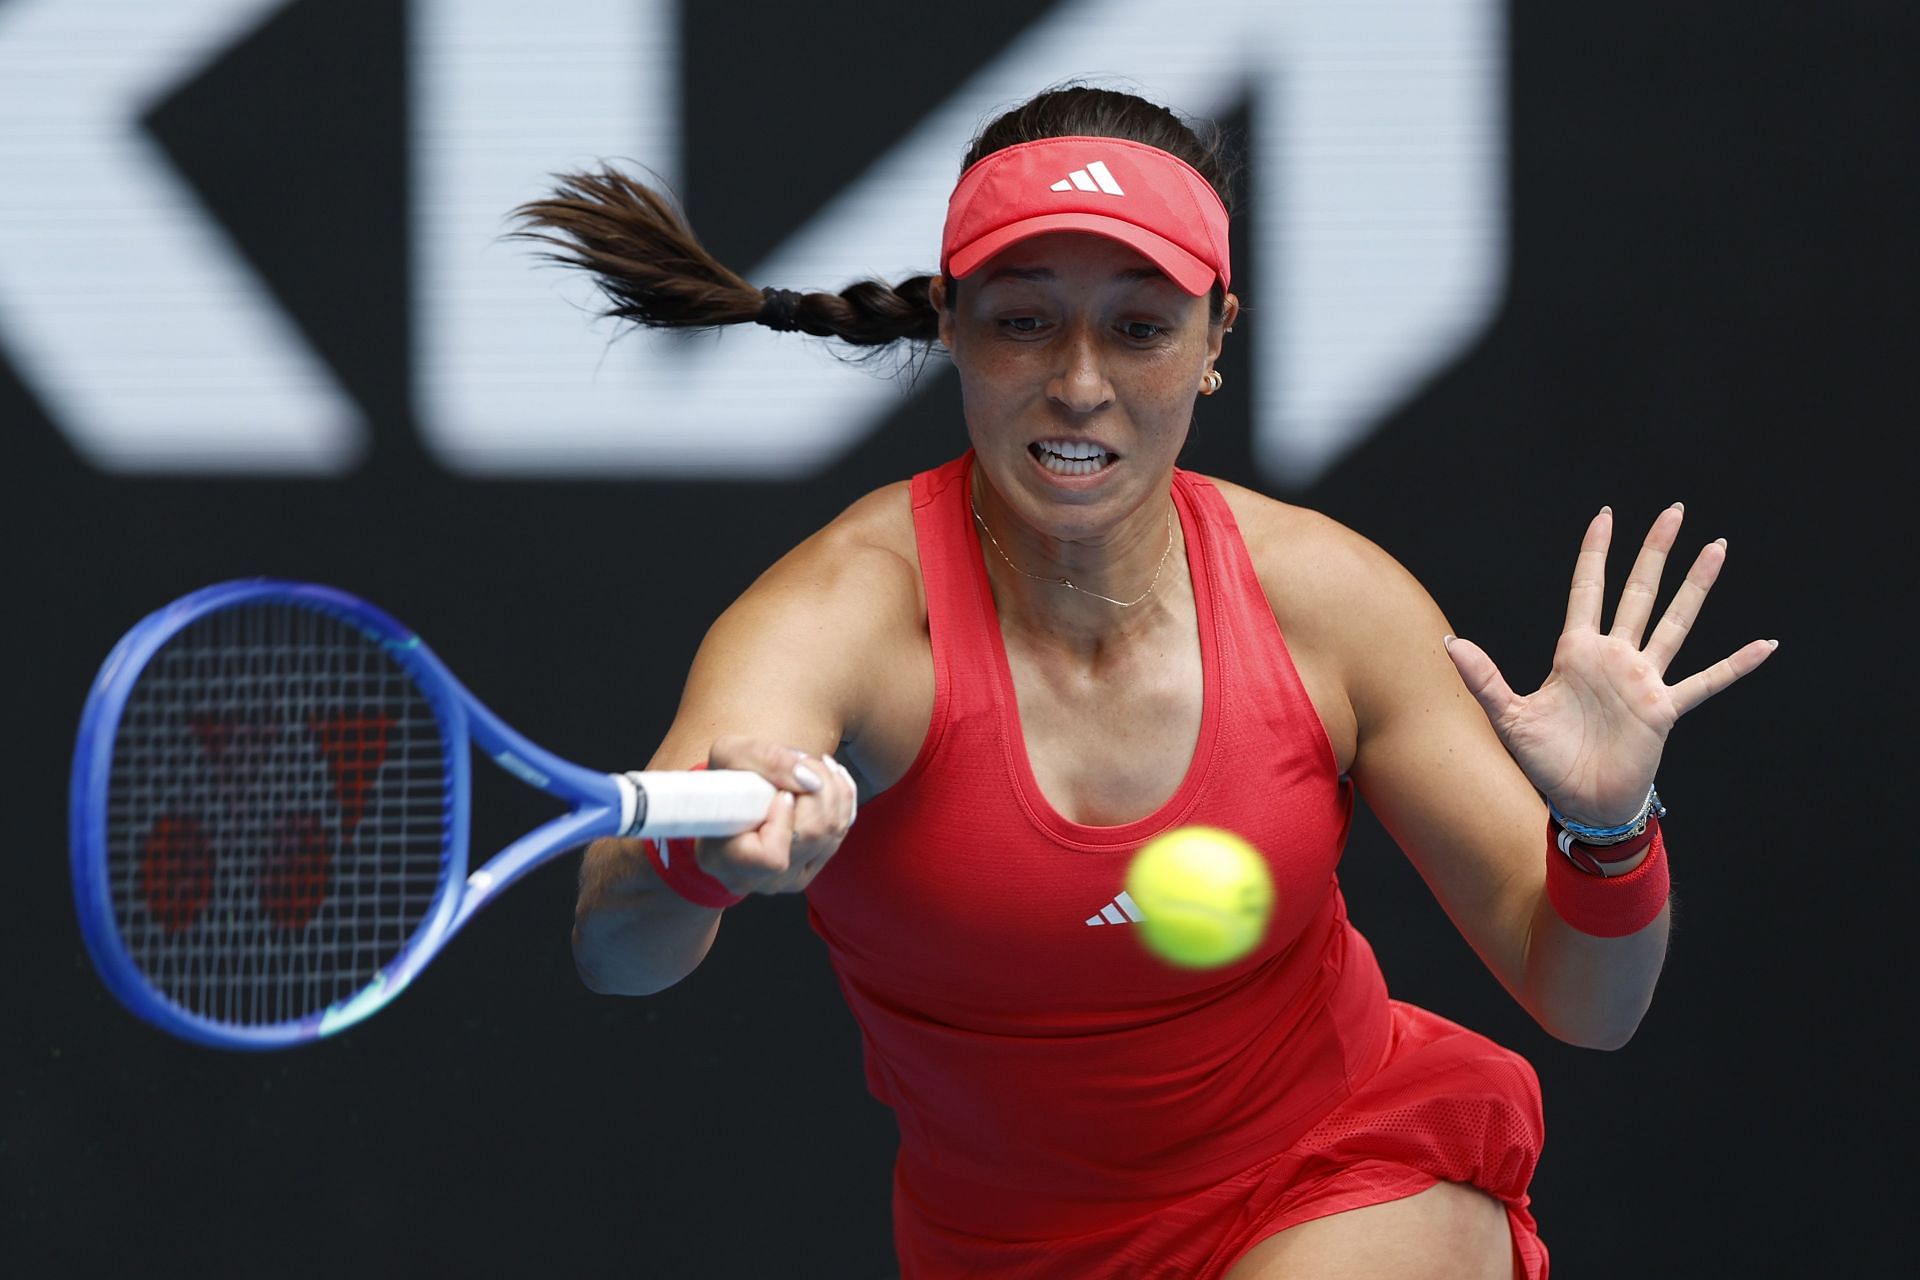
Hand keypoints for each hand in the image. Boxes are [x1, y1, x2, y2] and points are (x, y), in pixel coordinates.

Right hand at [695, 735, 857, 894]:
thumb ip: (766, 761)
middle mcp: (759, 879)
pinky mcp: (811, 867)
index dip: (783, 820)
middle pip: (812, 835)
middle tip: (804, 762)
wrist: (730, 799)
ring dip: (833, 788)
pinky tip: (828, 779)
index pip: (772, 856)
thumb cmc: (723, 781)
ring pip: (832, 832)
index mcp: (727, 861)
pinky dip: (842, 799)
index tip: (779, 794)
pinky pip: (840, 833)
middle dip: (818, 787)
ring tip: (816, 765)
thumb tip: (810, 779)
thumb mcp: (728, 755)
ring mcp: (789, 879)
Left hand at [1443, 503, 1776, 827]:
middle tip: (1673, 510)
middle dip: (1654, 552)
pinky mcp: (1664, 709)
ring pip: (1675, 621)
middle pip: (1638, 592)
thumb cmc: (1544, 760)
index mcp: (1576, 652)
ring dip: (1696, 586)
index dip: (1596, 553)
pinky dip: (1735, 664)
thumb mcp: (1508, 716)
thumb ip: (1482, 678)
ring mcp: (1643, 680)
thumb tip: (1450, 643)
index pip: (1587, 590)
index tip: (1606, 515)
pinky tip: (1765, 644)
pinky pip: (1707, 682)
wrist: (1578, 802)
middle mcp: (1614, 657)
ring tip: (1716, 547)